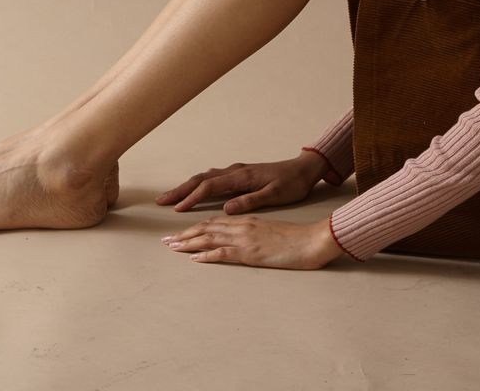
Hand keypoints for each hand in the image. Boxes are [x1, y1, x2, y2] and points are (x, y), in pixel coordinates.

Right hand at [154, 154, 327, 213]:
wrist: (304, 169)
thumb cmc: (292, 184)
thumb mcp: (275, 195)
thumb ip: (251, 201)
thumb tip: (227, 209)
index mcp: (242, 177)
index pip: (210, 187)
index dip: (192, 198)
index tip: (177, 209)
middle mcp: (236, 171)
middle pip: (202, 179)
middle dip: (181, 190)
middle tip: (161, 201)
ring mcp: (237, 171)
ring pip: (206, 177)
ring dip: (188, 186)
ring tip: (172, 197)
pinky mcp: (240, 174)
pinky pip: (213, 178)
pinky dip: (199, 184)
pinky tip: (194, 190)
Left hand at [161, 215, 343, 268]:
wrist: (314, 239)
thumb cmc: (297, 238)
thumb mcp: (271, 231)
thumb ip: (253, 232)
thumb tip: (239, 240)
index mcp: (247, 220)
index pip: (215, 221)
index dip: (195, 226)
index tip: (180, 233)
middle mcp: (243, 226)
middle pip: (207, 227)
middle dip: (184, 234)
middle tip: (165, 241)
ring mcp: (246, 238)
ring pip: (210, 237)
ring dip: (188, 243)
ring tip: (171, 247)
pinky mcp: (251, 252)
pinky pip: (223, 252)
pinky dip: (206, 255)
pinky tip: (194, 259)